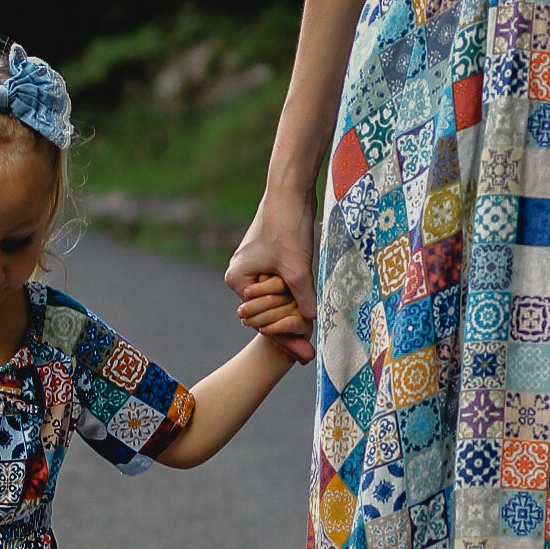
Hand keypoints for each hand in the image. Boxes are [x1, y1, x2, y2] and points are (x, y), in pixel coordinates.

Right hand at [227, 187, 317, 363]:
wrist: (290, 192)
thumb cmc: (287, 227)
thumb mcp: (297, 268)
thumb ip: (302, 297)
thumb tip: (311, 320)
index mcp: (238, 279)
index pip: (261, 318)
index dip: (283, 337)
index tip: (301, 356)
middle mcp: (242, 275)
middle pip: (266, 312)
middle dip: (287, 329)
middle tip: (306, 354)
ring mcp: (255, 267)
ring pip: (276, 299)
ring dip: (292, 313)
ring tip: (309, 340)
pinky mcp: (270, 259)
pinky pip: (282, 286)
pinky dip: (294, 298)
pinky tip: (309, 314)